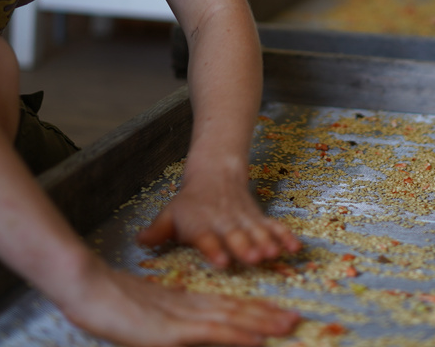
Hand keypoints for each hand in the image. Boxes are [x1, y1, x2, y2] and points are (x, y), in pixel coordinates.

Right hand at [61, 261, 300, 346]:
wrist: (84, 287)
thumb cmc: (105, 301)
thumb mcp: (142, 315)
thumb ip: (165, 321)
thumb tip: (179, 330)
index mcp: (182, 303)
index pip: (226, 307)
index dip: (253, 311)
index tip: (277, 314)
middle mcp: (188, 307)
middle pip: (235, 311)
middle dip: (267, 317)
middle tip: (297, 320)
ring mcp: (181, 318)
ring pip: (231, 320)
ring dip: (262, 324)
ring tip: (289, 325)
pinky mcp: (172, 331)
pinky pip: (212, 333)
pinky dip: (238, 336)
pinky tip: (257, 340)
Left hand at [138, 168, 301, 268]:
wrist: (215, 174)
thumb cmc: (189, 204)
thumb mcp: (170, 214)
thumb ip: (157, 230)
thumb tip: (139, 241)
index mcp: (201, 226)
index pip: (207, 239)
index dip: (214, 250)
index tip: (222, 261)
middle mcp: (224, 225)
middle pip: (236, 237)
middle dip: (246, 247)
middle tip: (255, 258)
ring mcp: (243, 221)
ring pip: (257, 232)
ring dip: (267, 242)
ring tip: (275, 253)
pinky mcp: (258, 219)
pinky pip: (273, 227)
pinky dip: (285, 235)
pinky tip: (295, 247)